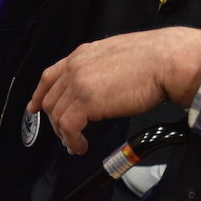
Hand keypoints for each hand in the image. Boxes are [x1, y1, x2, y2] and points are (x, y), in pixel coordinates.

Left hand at [27, 27, 200, 154]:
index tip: (34, 108)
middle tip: (67, 137)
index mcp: (82, 55)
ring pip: (57, 116)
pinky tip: (81, 146)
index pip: (50, 76)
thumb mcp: (116, 57)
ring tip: (76, 145)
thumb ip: (98, 70)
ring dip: (65, 135)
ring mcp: (78, 84)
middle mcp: (75, 67)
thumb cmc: (154, 60)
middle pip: (51, 101)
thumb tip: (97, 90)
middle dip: (56, 122)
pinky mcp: (86, 101)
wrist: (167, 61)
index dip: (39, 95)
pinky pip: (68, 127)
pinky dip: (72, 140)